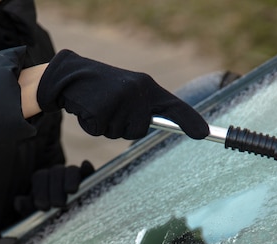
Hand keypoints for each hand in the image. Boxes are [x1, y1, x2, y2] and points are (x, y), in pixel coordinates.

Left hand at [14, 160, 94, 215]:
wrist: (69, 222)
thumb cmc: (50, 216)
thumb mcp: (36, 213)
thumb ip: (27, 207)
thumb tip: (18, 202)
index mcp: (43, 181)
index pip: (40, 177)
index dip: (40, 191)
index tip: (43, 207)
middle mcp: (58, 175)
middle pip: (55, 172)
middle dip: (55, 188)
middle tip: (58, 204)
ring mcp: (74, 176)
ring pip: (70, 170)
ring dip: (70, 179)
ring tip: (71, 191)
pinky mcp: (89, 180)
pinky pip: (88, 170)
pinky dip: (87, 168)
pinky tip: (85, 167)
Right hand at [37, 50, 208, 139]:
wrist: (71, 76)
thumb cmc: (102, 88)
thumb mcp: (128, 92)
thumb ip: (144, 107)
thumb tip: (156, 126)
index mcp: (147, 86)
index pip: (174, 106)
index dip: (190, 121)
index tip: (204, 134)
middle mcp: (138, 91)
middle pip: (138, 130)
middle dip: (122, 127)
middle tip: (110, 109)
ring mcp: (120, 99)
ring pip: (118, 133)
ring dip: (105, 126)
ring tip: (98, 106)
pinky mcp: (101, 108)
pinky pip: (99, 131)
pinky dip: (90, 125)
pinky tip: (87, 109)